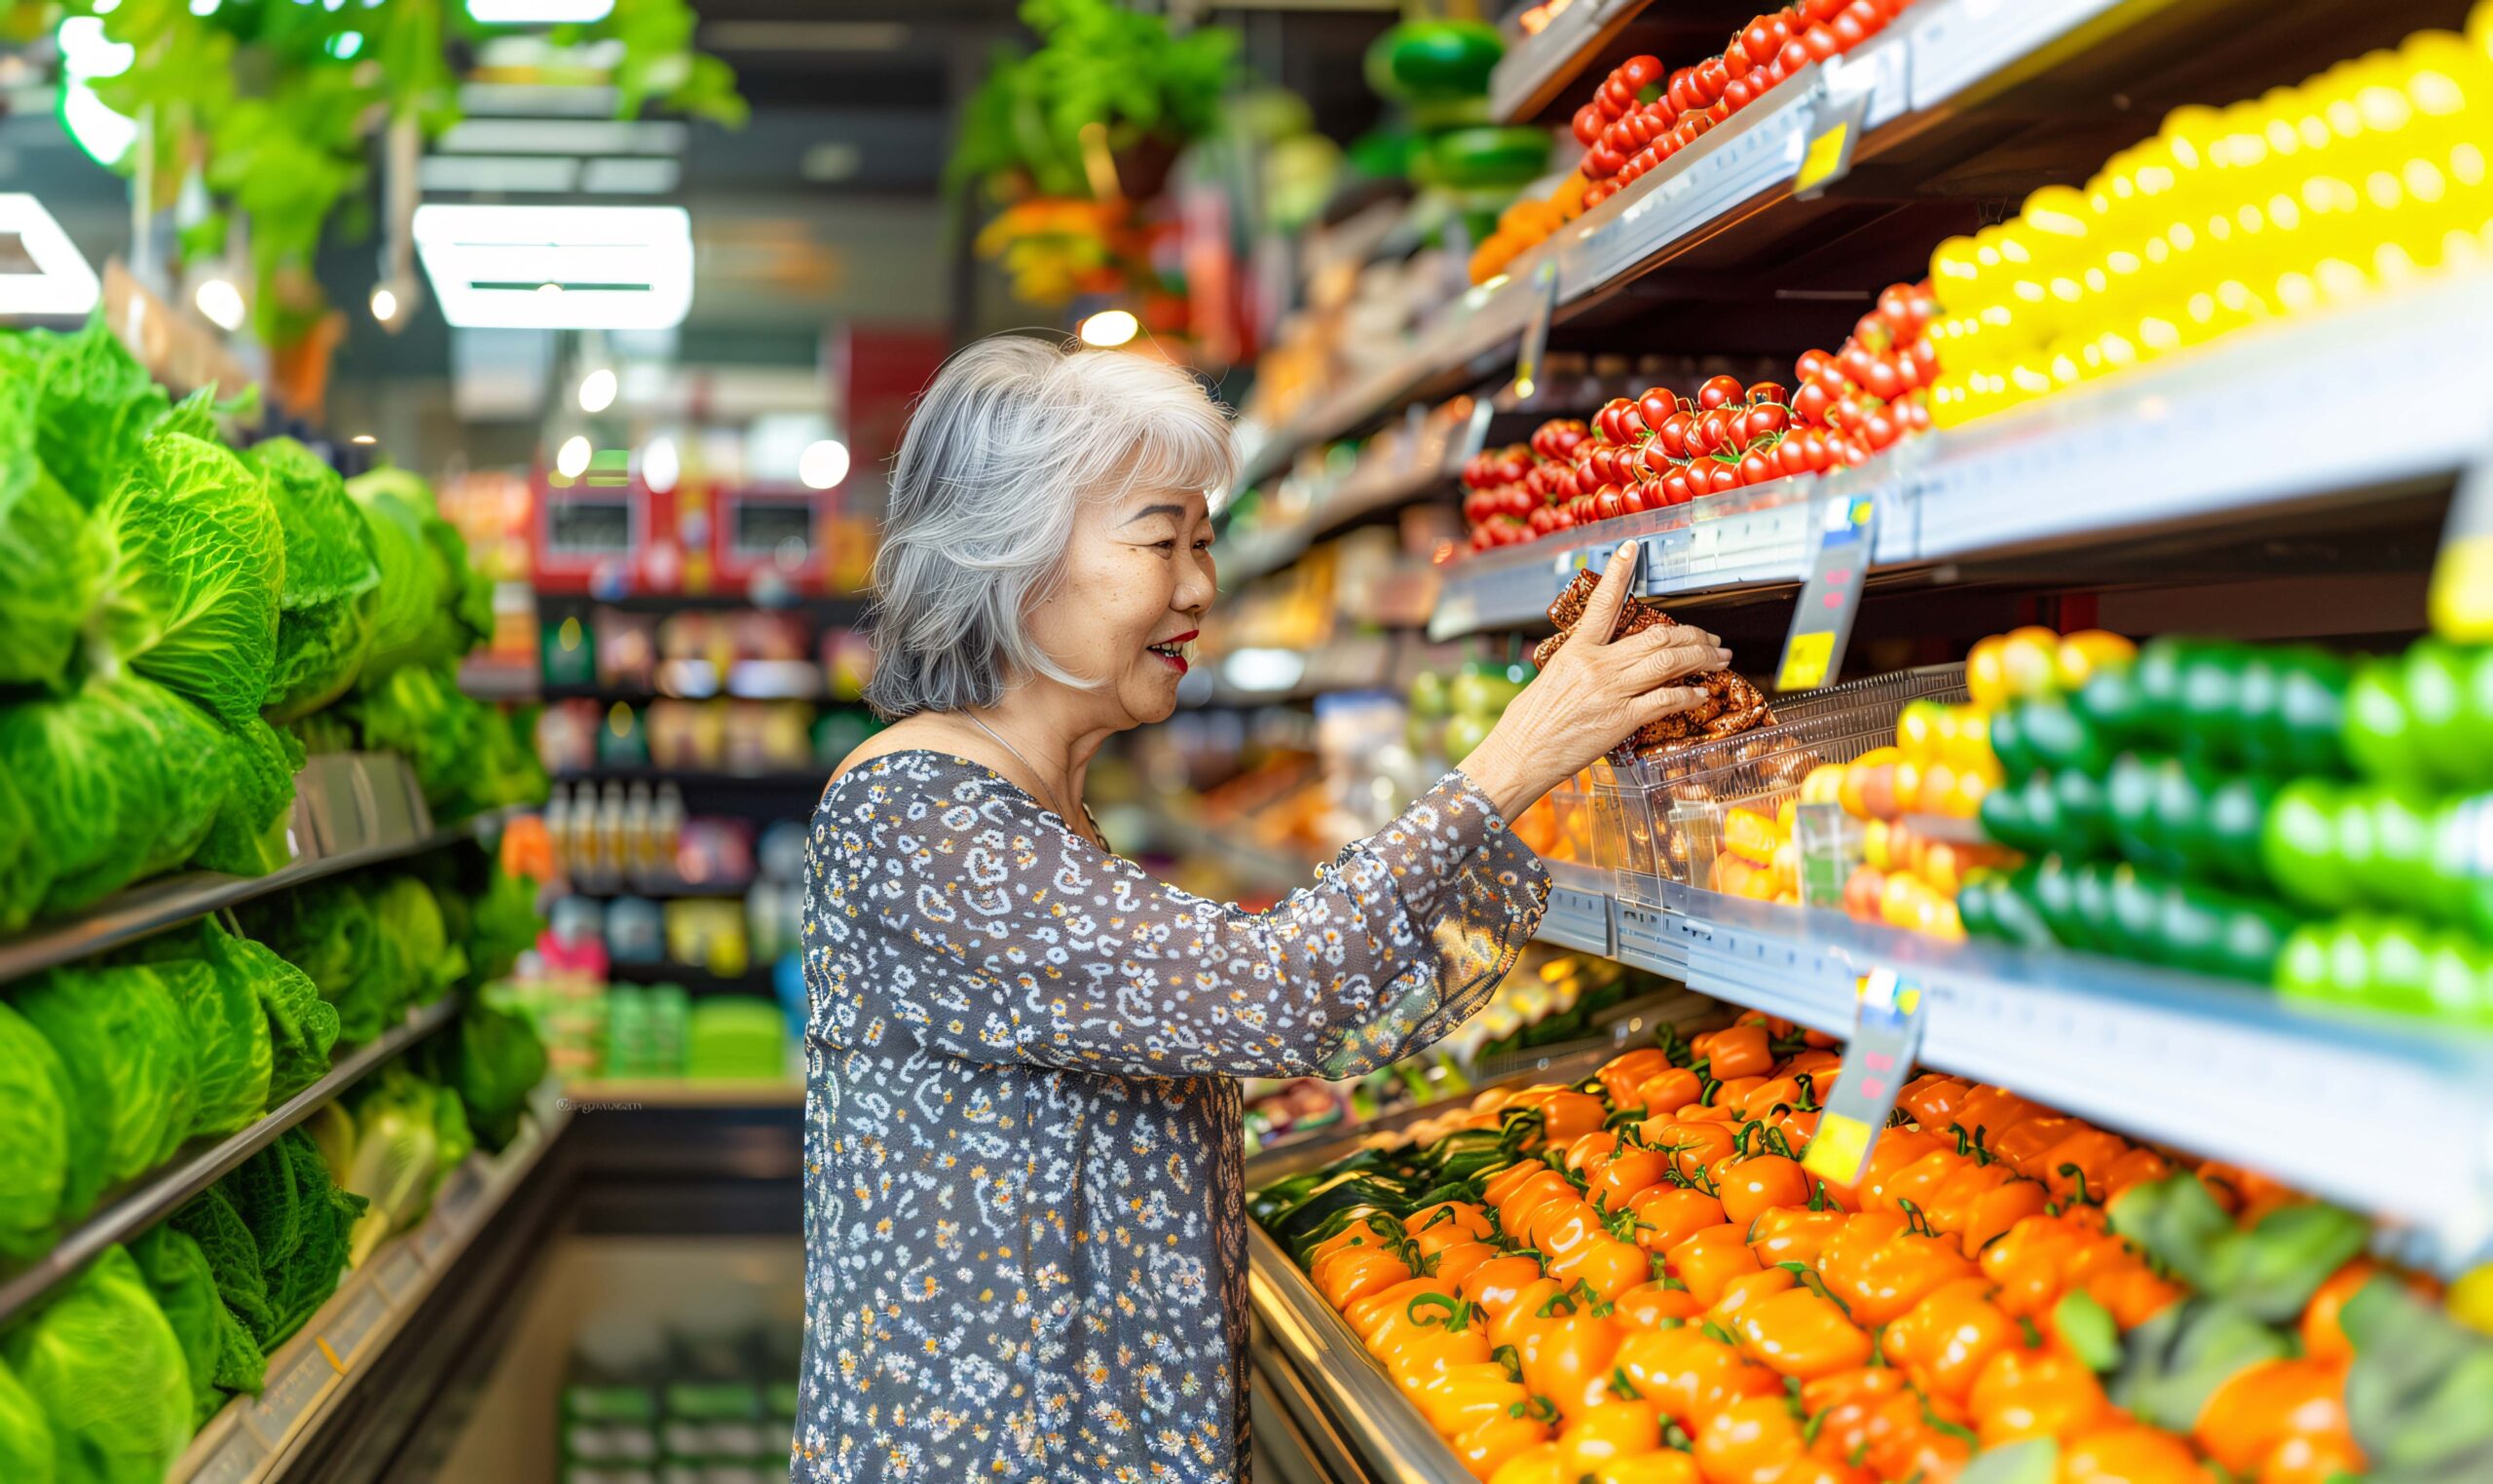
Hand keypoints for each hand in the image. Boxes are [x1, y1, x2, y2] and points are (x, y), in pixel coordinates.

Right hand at [1458, 542, 1728, 821]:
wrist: (1518, 756)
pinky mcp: (1621, 720)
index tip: (1632, 548)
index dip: (1620, 572)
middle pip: (1657, 637)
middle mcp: (1597, 666)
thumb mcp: (1550, 678)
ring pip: (1669, 663)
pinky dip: (1690, 694)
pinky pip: (1666, 701)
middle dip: (1693, 635)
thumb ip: (1580, 663)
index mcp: (1576, 650)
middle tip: (1712, 637)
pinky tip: (1703, 693)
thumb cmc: (1527, 723)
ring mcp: (1612, 692)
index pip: (1603, 602)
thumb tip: (1599, 658)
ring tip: (1720, 658)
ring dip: (1702, 658)